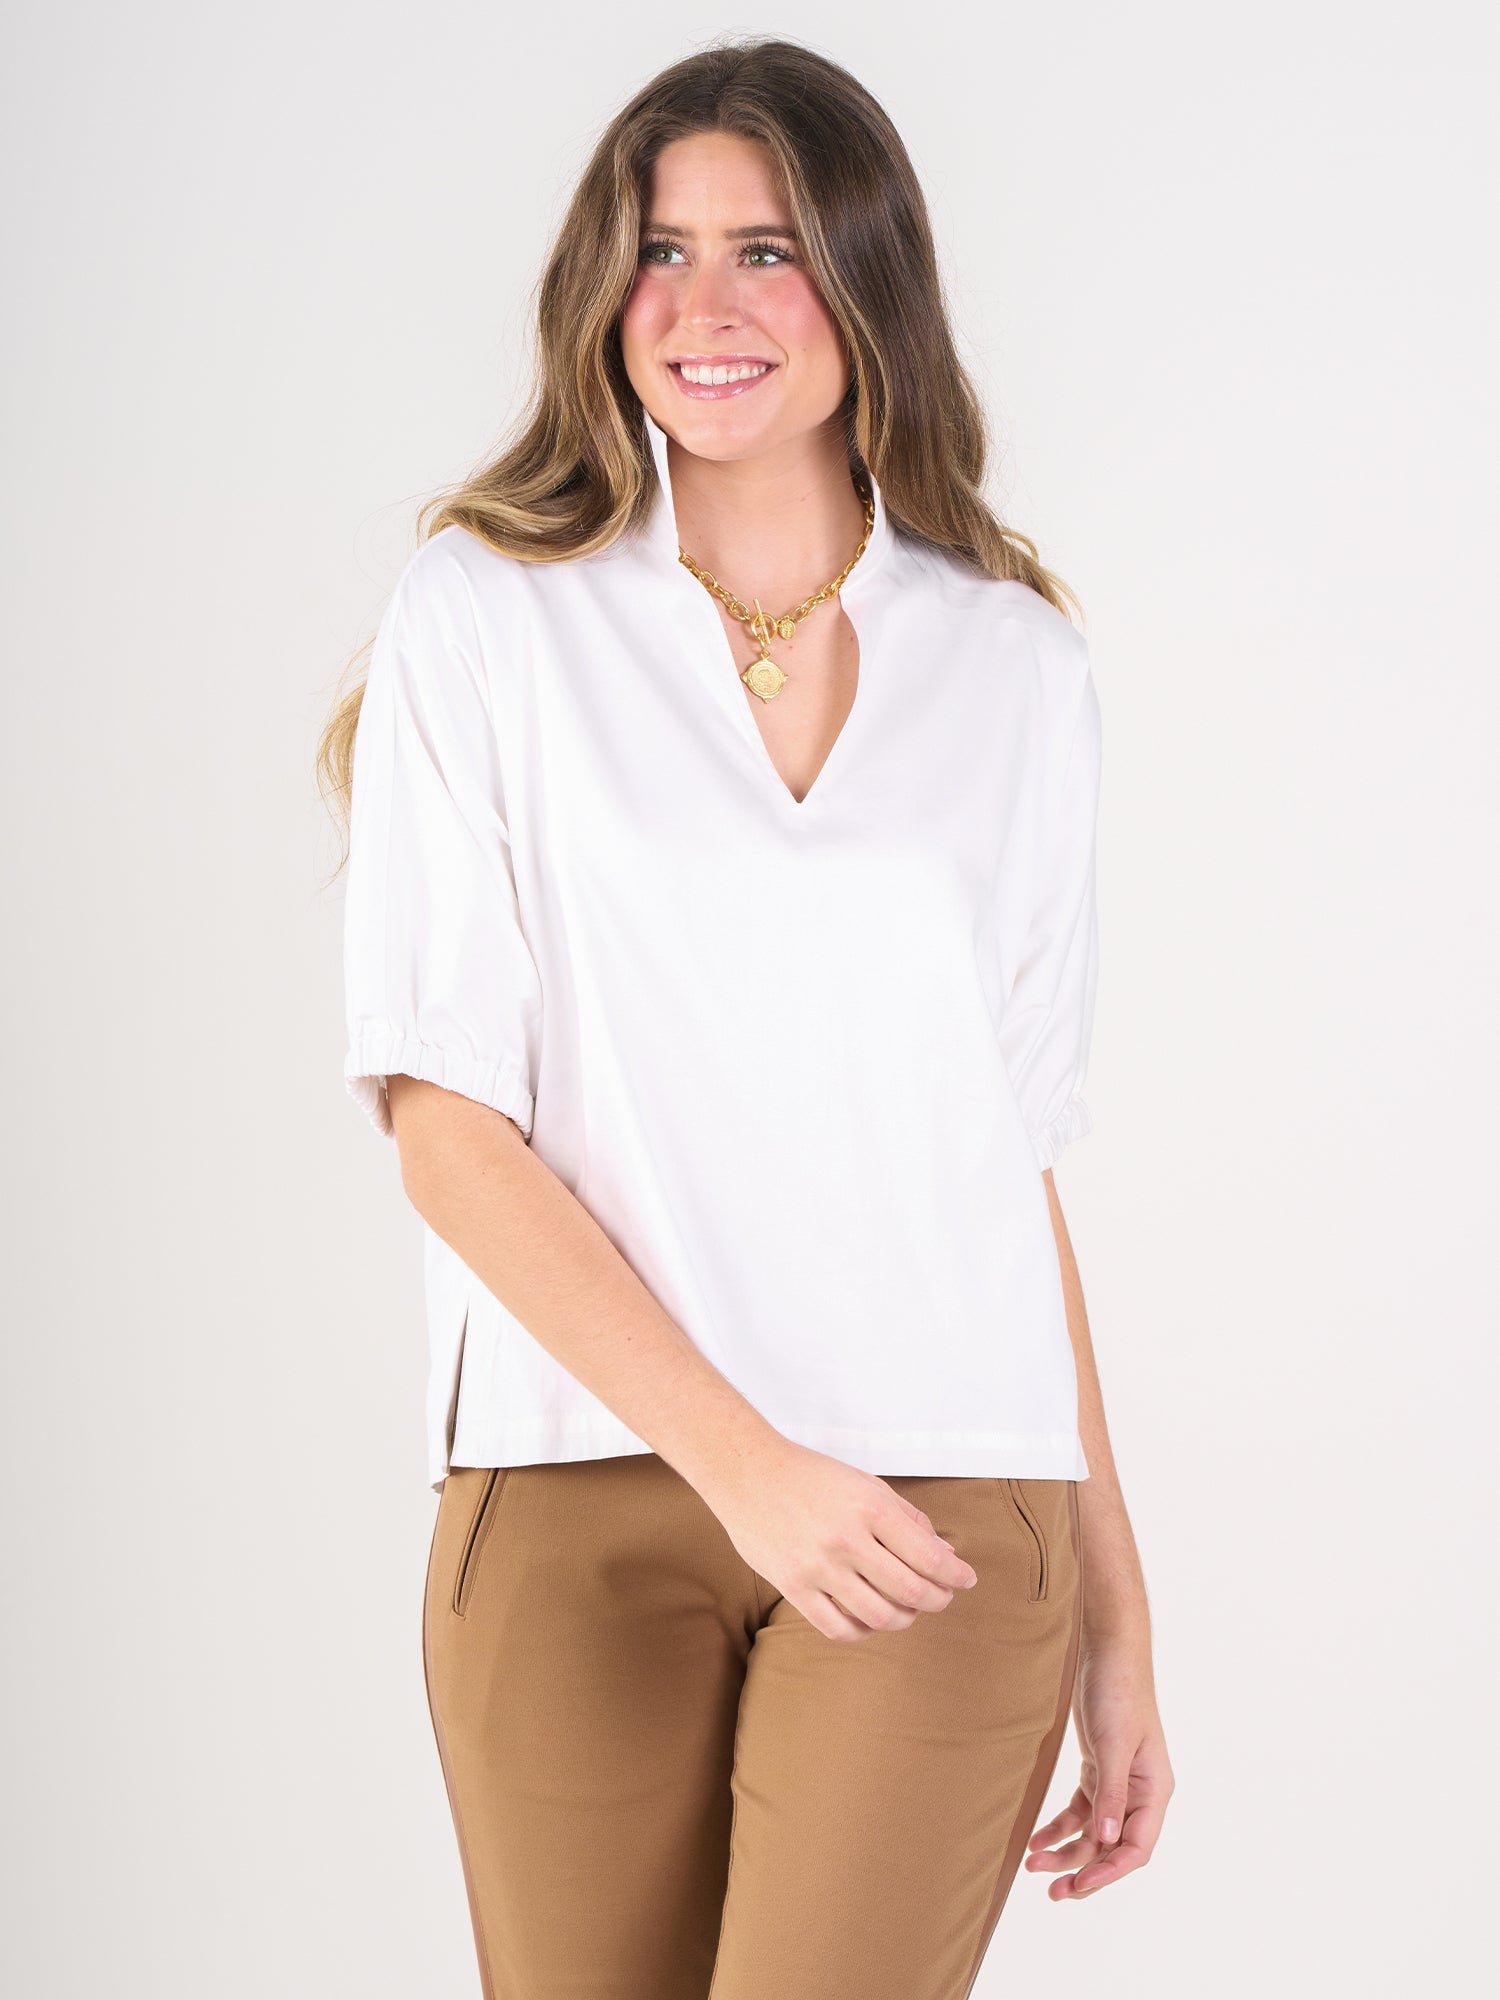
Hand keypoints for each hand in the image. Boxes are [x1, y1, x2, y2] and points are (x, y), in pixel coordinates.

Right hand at [699, 1434, 978, 1640]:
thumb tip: (944, 1555)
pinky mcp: (793, 1587)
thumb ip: (907, 1519)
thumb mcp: (866, 1484)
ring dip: (903, 1618)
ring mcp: (819, 1567)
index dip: (954, 1574)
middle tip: (941, 1597)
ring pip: (879, 1615)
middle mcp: (847, 1540)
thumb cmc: (811, 1475)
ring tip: (907, 1610)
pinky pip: (838, 1628)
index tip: (965, 1580)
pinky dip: (863, 1631)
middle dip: (936, 1599)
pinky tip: (869, 1620)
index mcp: (870, 1507)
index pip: (929, 1556)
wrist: (748, 1472)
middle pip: (910, 1590)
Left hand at [1024, 1634, 1173, 1898]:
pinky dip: (1060, 1826)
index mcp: (1154, 1790)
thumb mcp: (1113, 1744)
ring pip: (1094, 1832)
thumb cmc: (1118, 1692)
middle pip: (1113, 1847)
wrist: (1107, 1652)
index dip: (1108, 1872)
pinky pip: (1081, 1810)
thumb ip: (1112, 1794)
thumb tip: (1108, 1842)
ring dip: (1066, 1851)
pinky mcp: (1098, 1769)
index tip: (1078, 1886)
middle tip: (1052, 1893)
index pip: (1136, 1848)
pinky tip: (1038, 1838)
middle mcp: (1140, 1793)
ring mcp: (1119, 1782)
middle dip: (1083, 1871)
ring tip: (1034, 1866)